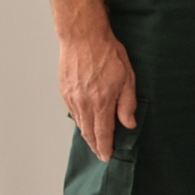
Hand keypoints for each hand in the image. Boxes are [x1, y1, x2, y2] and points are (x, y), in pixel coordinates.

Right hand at [59, 29, 137, 161]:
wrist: (83, 38)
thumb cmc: (108, 54)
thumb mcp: (127, 78)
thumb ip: (127, 104)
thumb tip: (129, 124)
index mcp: (101, 102)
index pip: (103, 133)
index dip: (105, 148)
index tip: (108, 156)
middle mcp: (83, 104)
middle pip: (88, 132)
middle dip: (96, 146)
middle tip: (102, 153)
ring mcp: (72, 98)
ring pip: (80, 124)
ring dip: (87, 135)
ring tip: (95, 142)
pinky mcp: (65, 92)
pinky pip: (73, 112)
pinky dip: (80, 121)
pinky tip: (86, 122)